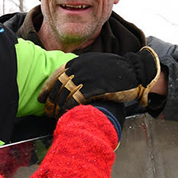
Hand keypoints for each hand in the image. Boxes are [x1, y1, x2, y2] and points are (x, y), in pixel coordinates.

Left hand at [38, 47, 159, 116]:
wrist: (135, 71)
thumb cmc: (116, 70)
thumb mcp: (95, 63)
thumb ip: (81, 69)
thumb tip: (68, 82)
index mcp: (79, 61)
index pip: (57, 74)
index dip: (47, 88)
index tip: (41, 98)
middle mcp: (80, 67)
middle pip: (59, 85)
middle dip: (51, 100)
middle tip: (47, 111)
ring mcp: (88, 77)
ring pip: (66, 93)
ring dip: (58, 106)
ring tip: (55, 116)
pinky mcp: (96, 87)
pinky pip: (76, 99)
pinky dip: (69, 108)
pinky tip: (66, 115)